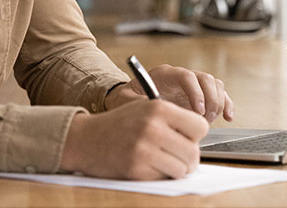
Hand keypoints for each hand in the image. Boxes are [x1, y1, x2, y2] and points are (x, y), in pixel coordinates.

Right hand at [59, 99, 207, 179]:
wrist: (85, 138)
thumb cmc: (119, 124)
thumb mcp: (145, 108)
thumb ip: (172, 119)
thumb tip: (200, 136)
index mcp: (159, 108)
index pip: (200, 126)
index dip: (195, 135)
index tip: (186, 137)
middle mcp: (154, 127)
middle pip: (194, 152)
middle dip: (188, 158)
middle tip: (177, 156)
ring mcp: (145, 149)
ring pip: (183, 169)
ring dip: (175, 169)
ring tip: (162, 161)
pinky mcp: (137, 169)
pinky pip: (164, 178)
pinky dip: (159, 175)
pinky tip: (147, 165)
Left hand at [106, 64, 234, 122]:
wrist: (131, 101)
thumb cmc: (128, 100)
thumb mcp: (126, 100)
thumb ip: (138, 103)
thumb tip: (153, 109)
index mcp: (165, 74)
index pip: (186, 76)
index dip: (195, 92)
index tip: (197, 111)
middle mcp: (181, 76)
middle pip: (205, 79)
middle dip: (210, 99)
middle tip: (205, 119)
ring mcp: (193, 86)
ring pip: (215, 84)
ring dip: (217, 103)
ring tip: (208, 122)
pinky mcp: (201, 96)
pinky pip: (220, 95)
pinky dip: (226, 105)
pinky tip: (227, 118)